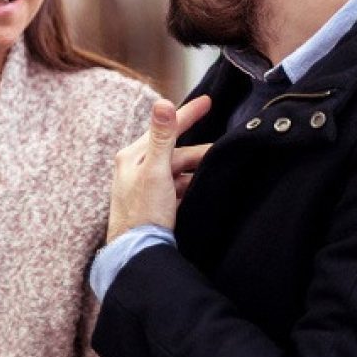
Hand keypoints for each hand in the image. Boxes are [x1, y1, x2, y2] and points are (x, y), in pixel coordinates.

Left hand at [107, 96, 212, 242]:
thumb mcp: (155, 171)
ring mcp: (144, 188)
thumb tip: (162, 102)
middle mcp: (136, 169)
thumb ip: (161, 137)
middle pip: (175, 153)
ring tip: (218, 172)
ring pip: (178, 172)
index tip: (208, 101)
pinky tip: (204, 190)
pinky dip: (191, 187)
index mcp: (132, 157)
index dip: (188, 114)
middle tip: (224, 152)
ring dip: (197, 172)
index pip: (165, 128)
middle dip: (200, 153)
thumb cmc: (143, 214)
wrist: (137, 255)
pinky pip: (177, 189)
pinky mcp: (153, 205)